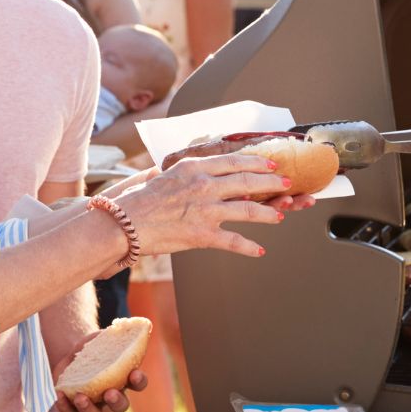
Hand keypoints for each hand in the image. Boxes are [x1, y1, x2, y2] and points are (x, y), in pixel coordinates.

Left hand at [54, 329, 149, 411]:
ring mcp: (92, 403)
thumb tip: (127, 324)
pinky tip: (60, 394)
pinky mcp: (71, 405)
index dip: (139, 381)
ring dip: (89, 409)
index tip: (134, 374)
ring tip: (81, 397)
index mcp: (124, 378)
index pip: (138, 384)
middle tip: (110, 393)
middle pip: (120, 407)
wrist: (72, 352)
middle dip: (116, 402)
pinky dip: (64, 406)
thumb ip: (115, 334)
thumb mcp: (105, 337)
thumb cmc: (95, 345)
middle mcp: (110, 395)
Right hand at [112, 152, 291, 258]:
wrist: (124, 223)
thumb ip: (189, 171)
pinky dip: (249, 247)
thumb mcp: (166, 174)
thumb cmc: (141, 200)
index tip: (271, 165)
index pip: (234, 161)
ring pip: (248, 210)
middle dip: (271, 183)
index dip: (257, 163)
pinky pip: (234, 241)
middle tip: (286, 185)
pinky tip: (259, 250)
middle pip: (248, 182)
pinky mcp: (202, 234)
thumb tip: (204, 170)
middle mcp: (204, 186)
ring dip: (268, 213)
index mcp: (195, 167)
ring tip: (279, 216)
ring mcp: (205, 210)